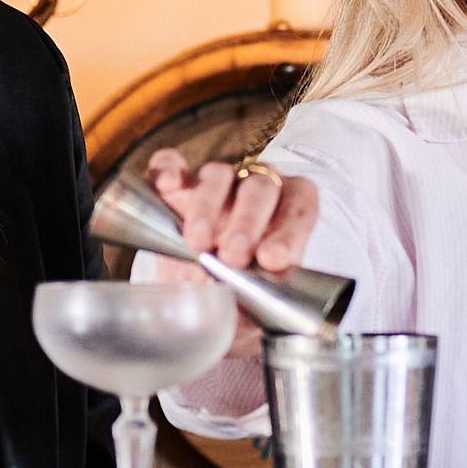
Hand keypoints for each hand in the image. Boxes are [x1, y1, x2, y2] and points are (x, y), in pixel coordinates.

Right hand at [147, 148, 320, 356]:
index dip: (289, 230)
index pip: (300, 206)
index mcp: (288, 211)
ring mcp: (215, 182)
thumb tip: (250, 296)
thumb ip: (260, 296)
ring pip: (217, 176)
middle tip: (233, 256)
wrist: (202, 299)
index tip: (273, 260)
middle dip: (247, 222)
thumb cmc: (239, 297)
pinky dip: (168, 170)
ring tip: (198, 241)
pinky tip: (167, 185)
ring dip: (208, 206)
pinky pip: (171, 163)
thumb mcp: (255, 304)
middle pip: (260, 188)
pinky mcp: (177, 182)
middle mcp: (255, 188)